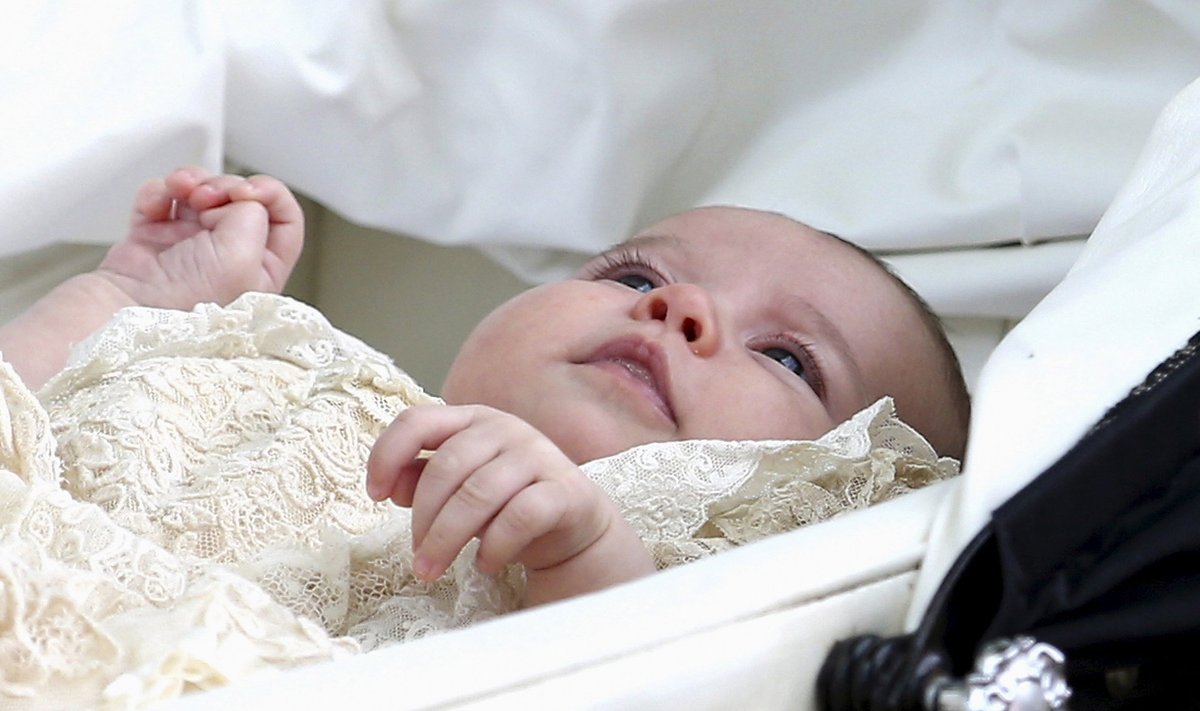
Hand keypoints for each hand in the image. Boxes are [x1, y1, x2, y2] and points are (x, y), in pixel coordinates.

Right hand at [97, 166, 303, 309]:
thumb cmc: (184, 302)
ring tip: (181, 190)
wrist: (122, 311)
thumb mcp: (242, 255)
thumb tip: (240, 199)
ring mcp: (191, 245)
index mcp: (261, 269)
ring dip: (192, 182)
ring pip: (201, 193)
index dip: (270, 195)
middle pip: (241, 199)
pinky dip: (159, 193)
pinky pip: (162, 198)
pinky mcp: (155, 237)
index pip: (285, 219)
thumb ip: (254, 214)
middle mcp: (229, 257)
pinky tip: (156, 205)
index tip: (248, 191)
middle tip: (208, 197)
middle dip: (224, 187)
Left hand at [366, 404, 654, 603]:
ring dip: (448, 539)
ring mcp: (539, 456)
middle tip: (416, 559)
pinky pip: (519, 517)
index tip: (375, 495)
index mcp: (473, 419)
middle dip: (423, 519)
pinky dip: (495, 546)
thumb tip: (392, 486)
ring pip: (479, 494)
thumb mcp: (459, 490)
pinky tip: (485, 563)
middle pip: (447, 467)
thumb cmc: (507, 503)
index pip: (418, 420)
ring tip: (433, 570)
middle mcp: (506, 428)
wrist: (573, 527)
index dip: (387, 454)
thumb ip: (424, 479)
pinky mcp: (565, 491)